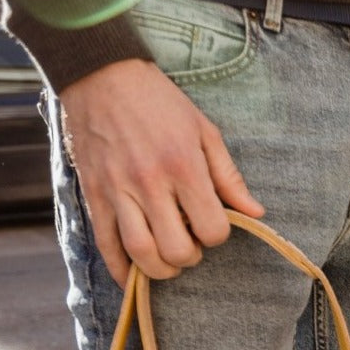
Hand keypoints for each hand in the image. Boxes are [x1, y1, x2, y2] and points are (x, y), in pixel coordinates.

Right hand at [58, 58, 264, 284]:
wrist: (100, 73)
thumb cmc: (158, 102)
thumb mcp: (204, 130)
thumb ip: (229, 177)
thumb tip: (256, 213)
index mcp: (184, 166)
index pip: (212, 229)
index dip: (216, 235)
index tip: (210, 224)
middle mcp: (150, 183)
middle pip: (176, 250)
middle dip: (189, 257)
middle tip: (188, 243)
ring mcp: (118, 191)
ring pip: (141, 254)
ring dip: (159, 269)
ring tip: (166, 260)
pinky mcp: (93, 195)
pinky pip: (106, 246)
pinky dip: (121, 270)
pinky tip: (132, 276)